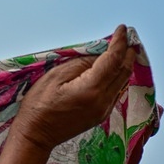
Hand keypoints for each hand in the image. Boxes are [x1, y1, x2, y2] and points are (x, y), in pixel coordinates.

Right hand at [13, 24, 135, 151]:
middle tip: (126, 36)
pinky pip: (115, 91)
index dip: (119, 42)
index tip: (122, 29)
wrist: (37, 135)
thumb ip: (79, 64)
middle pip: (123, 71)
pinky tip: (112, 69)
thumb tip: (96, 57)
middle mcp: (103, 100)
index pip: (112, 60)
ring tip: (122, 49)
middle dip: (127, 51)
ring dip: (124, 64)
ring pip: (121, 82)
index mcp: (91, 88)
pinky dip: (117, 76)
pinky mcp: (100, 115)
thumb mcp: (55, 77)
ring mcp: (103, 110)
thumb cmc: (39, 105)